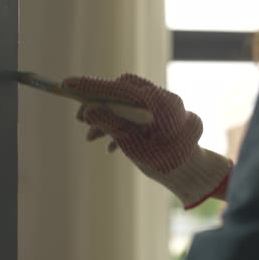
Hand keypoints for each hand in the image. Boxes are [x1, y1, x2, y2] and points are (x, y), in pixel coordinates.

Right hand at [63, 73, 232, 208]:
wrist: (191, 175)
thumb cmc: (167, 161)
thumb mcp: (134, 145)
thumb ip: (111, 125)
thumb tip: (88, 110)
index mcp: (160, 101)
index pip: (120, 88)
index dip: (92, 87)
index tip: (67, 84)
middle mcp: (161, 98)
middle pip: (121, 93)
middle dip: (98, 104)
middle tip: (79, 116)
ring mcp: (160, 107)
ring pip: (126, 105)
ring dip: (107, 119)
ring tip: (89, 137)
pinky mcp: (158, 116)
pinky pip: (134, 115)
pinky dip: (120, 126)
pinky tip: (109, 147)